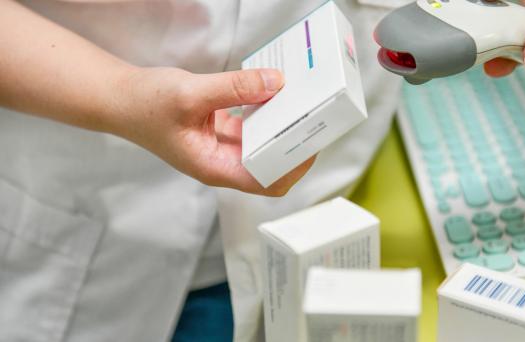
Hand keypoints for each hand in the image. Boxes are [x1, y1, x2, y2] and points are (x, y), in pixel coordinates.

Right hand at [112, 67, 314, 195]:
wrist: (120, 98)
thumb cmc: (144, 105)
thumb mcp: (191, 94)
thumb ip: (235, 88)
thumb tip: (276, 82)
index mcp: (215, 167)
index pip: (267, 182)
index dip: (293, 168)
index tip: (310, 142)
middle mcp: (223, 162)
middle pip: (271, 165)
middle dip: (293, 145)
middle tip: (312, 117)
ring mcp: (223, 147)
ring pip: (264, 144)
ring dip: (281, 127)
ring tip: (299, 103)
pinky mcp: (222, 131)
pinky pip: (253, 126)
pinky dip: (265, 112)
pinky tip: (273, 92)